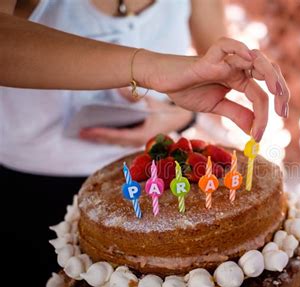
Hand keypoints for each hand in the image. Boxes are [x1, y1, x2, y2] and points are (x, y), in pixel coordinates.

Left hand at [79, 96, 193, 146]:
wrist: (178, 118)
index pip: (119, 136)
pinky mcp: (134, 139)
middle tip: (79, 132)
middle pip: (113, 141)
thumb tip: (119, 89)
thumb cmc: (164, 110)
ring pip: (114, 142)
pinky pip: (117, 140)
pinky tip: (94, 132)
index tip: (87, 130)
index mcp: (143, 134)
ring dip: (99, 138)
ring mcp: (136, 141)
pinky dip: (106, 136)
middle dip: (96, 137)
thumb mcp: (150, 101)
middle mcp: (138, 141)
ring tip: (83, 132)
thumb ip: (135, 97)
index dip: (102, 133)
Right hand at [139, 38, 289, 140]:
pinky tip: (248, 60)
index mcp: (241, 79)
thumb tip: (254, 131)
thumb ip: (237, 114)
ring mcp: (225, 61)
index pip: (262, 94)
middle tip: (282, 114)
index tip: (259, 136)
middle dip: (281, 92)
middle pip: (269, 72)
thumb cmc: (188, 90)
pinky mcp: (208, 57)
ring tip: (275, 93)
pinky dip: (239, 49)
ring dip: (270, 74)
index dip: (265, 115)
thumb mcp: (216, 107)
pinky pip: (226, 46)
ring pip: (256, 59)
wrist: (163, 81)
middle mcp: (237, 67)